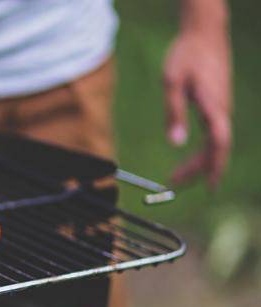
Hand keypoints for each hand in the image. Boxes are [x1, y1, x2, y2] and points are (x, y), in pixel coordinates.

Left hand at [163, 4, 231, 188]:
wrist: (204, 33)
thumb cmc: (186, 55)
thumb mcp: (172, 82)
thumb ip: (174, 112)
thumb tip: (175, 143)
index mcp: (214, 106)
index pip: (219, 144)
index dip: (214, 167)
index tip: (209, 186)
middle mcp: (222, 110)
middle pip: (216, 148)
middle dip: (199, 170)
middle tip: (174, 184)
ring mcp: (222, 107)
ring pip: (216, 143)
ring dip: (199, 162)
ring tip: (177, 176)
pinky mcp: (217, 104)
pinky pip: (214, 134)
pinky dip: (203, 150)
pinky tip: (191, 158)